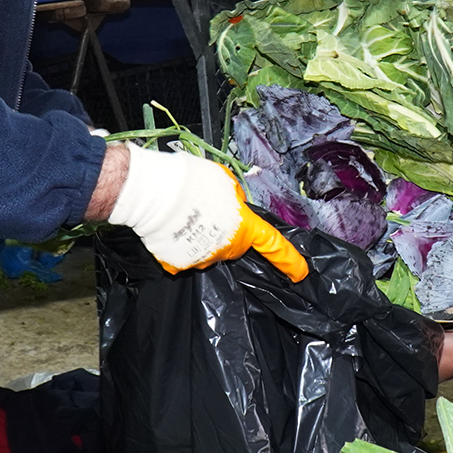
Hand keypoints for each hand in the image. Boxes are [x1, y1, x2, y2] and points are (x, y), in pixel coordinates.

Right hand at [105, 145, 309, 280]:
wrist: (153, 193)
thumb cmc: (191, 181)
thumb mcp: (225, 180)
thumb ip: (235, 198)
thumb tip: (234, 206)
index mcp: (244, 226)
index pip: (273, 245)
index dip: (289, 260)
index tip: (299, 273)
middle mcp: (227, 248)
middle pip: (234, 246)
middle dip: (227, 233)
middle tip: (209, 211)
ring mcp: (202, 259)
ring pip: (208, 251)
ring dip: (202, 237)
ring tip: (185, 216)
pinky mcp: (178, 264)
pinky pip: (184, 256)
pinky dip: (179, 246)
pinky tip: (171, 230)